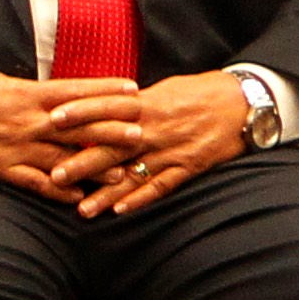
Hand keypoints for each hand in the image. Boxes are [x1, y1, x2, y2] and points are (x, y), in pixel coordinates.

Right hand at [0, 73, 142, 198]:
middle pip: (78, 126)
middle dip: (111, 130)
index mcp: (27, 94)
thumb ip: (32, 91)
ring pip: (61, 158)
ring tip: (122, 173)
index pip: (76, 90)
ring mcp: (14, 146)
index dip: (106, 91)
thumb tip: (58, 91)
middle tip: (142, 133)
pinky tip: (77, 198)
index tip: (133, 90)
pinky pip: (32, 182)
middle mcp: (26, 121)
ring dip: (93, 167)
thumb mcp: (1, 82)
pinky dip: (55, 191)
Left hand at [39, 72, 253, 216]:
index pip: (108, 106)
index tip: (52, 118)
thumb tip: (104, 106)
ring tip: (83, 209)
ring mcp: (172, 149)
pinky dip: (142, 198)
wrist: (246, 103)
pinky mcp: (189, 166)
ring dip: (107, 193)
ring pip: (134, 173)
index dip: (81, 112)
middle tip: (54, 176)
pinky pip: (162, 185)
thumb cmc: (203, 92)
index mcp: (150, 103)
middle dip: (83, 162)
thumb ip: (135, 102)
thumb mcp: (166, 89)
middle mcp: (156, 128)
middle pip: (114, 146)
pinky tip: (122, 211)